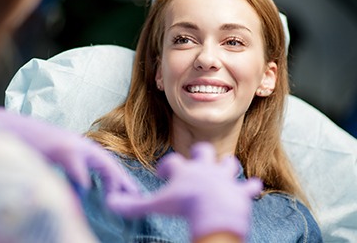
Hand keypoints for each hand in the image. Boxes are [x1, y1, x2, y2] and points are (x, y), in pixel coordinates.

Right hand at [0, 105, 138, 195]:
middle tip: (134, 196)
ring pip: (100, 161)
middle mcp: (81, 145)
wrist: (13, 129)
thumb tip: (85, 190)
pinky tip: (86, 187)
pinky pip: (75, 164)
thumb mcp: (59, 161)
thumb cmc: (35, 147)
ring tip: (116, 197)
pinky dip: (82, 176)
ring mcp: (71, 144)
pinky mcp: (59, 146)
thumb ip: (74, 173)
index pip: (107, 164)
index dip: (120, 178)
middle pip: (109, 163)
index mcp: (82, 149)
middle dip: (123, 180)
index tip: (131, 192)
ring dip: (110, 179)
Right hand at [108, 142, 261, 240]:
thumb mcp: (156, 205)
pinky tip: (252, 187)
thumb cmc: (184, 205)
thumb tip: (111, 202)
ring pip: (229, 163)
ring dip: (226, 167)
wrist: (213, 211)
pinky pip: (249, 187)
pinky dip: (250, 188)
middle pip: (204, 151)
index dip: (166, 167)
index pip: (172, 161)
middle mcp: (206, 168)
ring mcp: (225, 178)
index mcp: (185, 170)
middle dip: (200, 154)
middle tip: (196, 163)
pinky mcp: (240, 191)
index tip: (163, 175)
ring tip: (223, 171)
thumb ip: (133, 205)